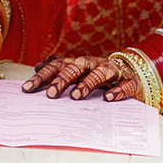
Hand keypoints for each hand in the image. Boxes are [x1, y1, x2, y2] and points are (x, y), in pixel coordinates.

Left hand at [23, 52, 140, 101]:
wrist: (135, 74)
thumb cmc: (101, 76)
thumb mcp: (80, 73)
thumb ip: (60, 71)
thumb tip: (37, 67)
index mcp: (79, 64)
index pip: (58, 66)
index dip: (43, 76)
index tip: (28, 89)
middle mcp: (94, 64)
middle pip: (77, 67)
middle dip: (63, 79)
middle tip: (52, 94)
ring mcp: (113, 72)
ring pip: (100, 73)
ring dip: (88, 83)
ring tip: (76, 95)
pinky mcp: (131, 81)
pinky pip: (126, 84)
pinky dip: (118, 90)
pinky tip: (108, 98)